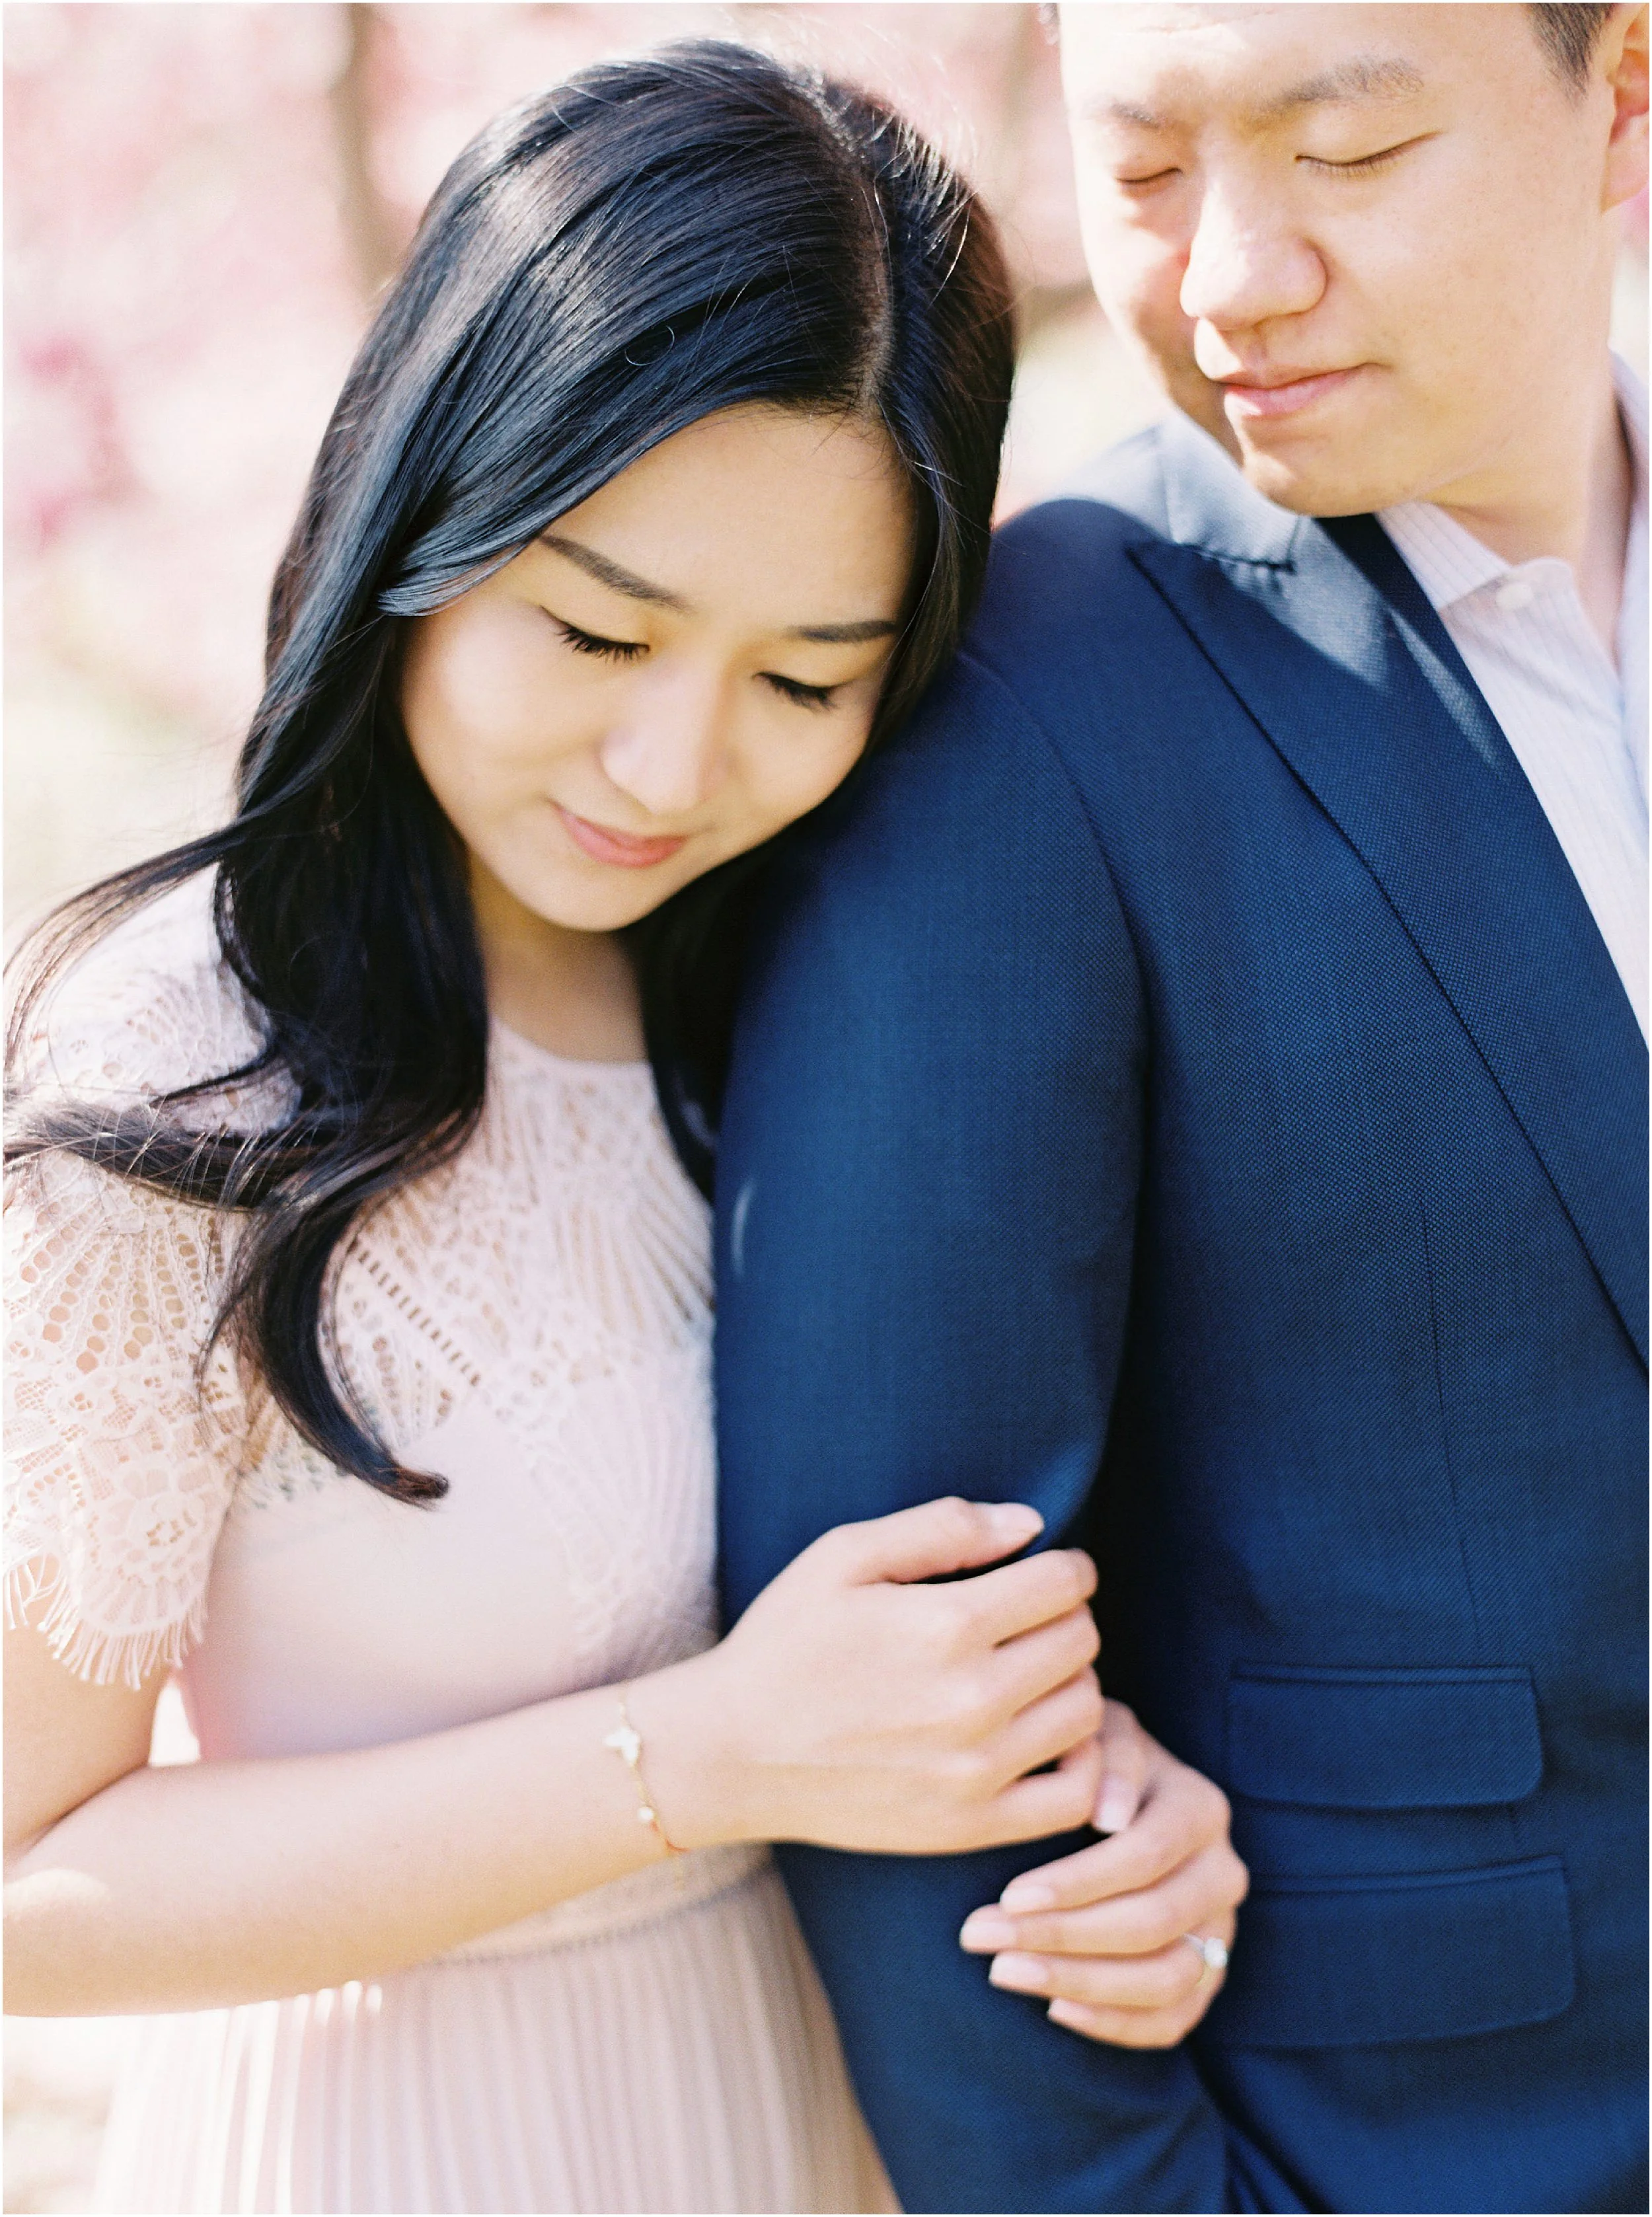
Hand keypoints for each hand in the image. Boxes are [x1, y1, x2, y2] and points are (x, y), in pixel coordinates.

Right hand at [649, 1498, 1104, 1856]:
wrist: (730, 1753)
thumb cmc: (785, 1642)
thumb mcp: (843, 1556)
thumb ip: (942, 1527)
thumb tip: (1030, 1525)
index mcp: (944, 1625)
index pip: (1065, 1583)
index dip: (1065, 1565)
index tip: (1045, 1570)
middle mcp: (972, 1700)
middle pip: (1081, 1640)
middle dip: (1065, 1616)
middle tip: (1027, 1619)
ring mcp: (977, 1771)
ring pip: (1088, 1709)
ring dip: (1071, 1680)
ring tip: (1030, 1672)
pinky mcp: (972, 1826)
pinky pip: (1076, 1795)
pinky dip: (1081, 1761)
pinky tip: (1044, 1736)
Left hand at [957, 1699, 1246, 2047]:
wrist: (1116, 1801)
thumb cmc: (1093, 1761)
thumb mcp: (1096, 1734)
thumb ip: (1105, 1756)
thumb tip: (1108, 1815)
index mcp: (1200, 1807)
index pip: (1144, 1856)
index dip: (1077, 1883)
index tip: (1007, 1896)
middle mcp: (1222, 1871)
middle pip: (1152, 1922)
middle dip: (1062, 1936)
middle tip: (982, 1937)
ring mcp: (1221, 1929)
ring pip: (1166, 1978)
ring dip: (1080, 1982)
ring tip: (1003, 1972)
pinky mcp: (1207, 1974)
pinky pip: (1172, 2019)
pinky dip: (1116, 2023)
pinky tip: (1053, 2009)